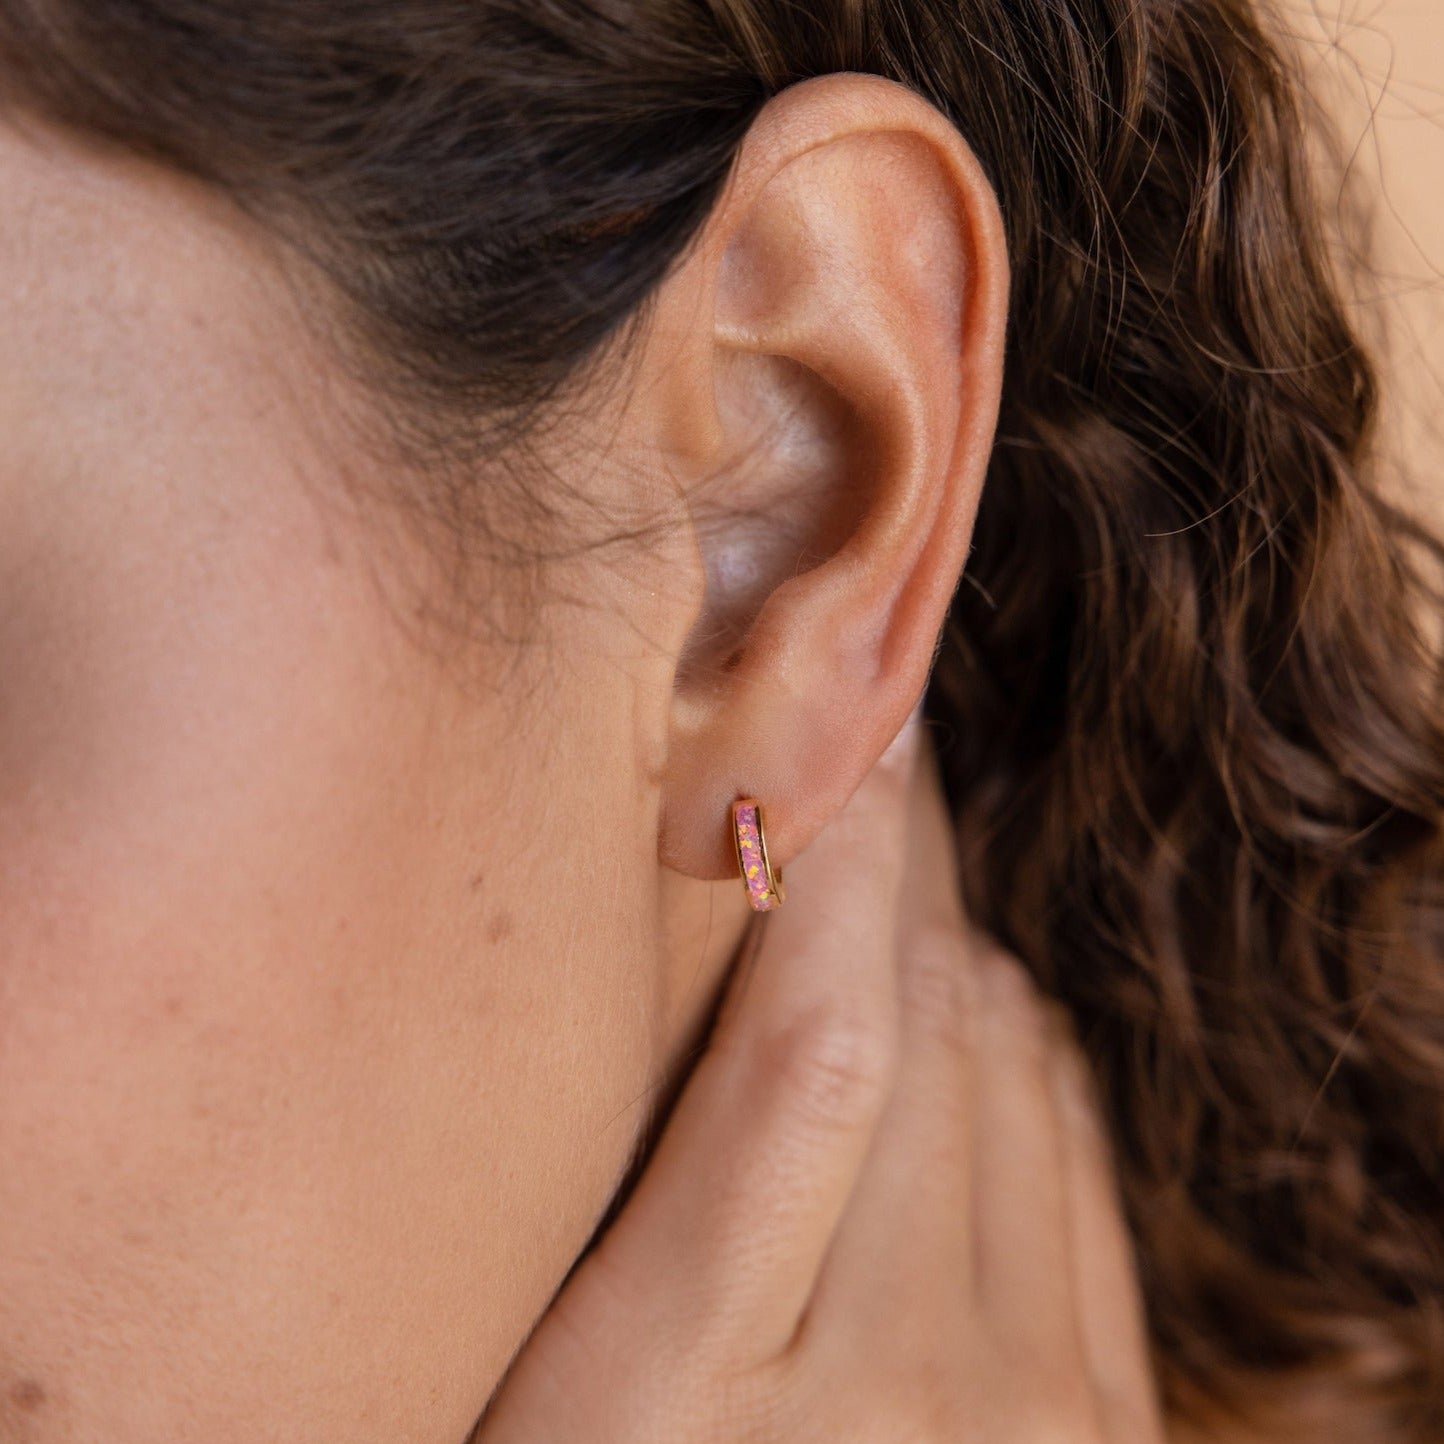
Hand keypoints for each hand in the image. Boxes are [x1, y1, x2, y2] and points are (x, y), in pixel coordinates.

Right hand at [476, 707, 1167, 1442]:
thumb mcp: (536, 1397)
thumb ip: (598, 1216)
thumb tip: (677, 984)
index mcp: (695, 1384)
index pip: (807, 1048)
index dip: (836, 865)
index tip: (838, 741)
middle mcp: (899, 1393)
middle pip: (928, 1032)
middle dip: (902, 864)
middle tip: (871, 758)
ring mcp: (1032, 1418)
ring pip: (1015, 1073)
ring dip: (955, 943)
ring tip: (904, 869)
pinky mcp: (1107, 1425)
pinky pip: (1082, 1163)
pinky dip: (1025, 1050)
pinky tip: (974, 1007)